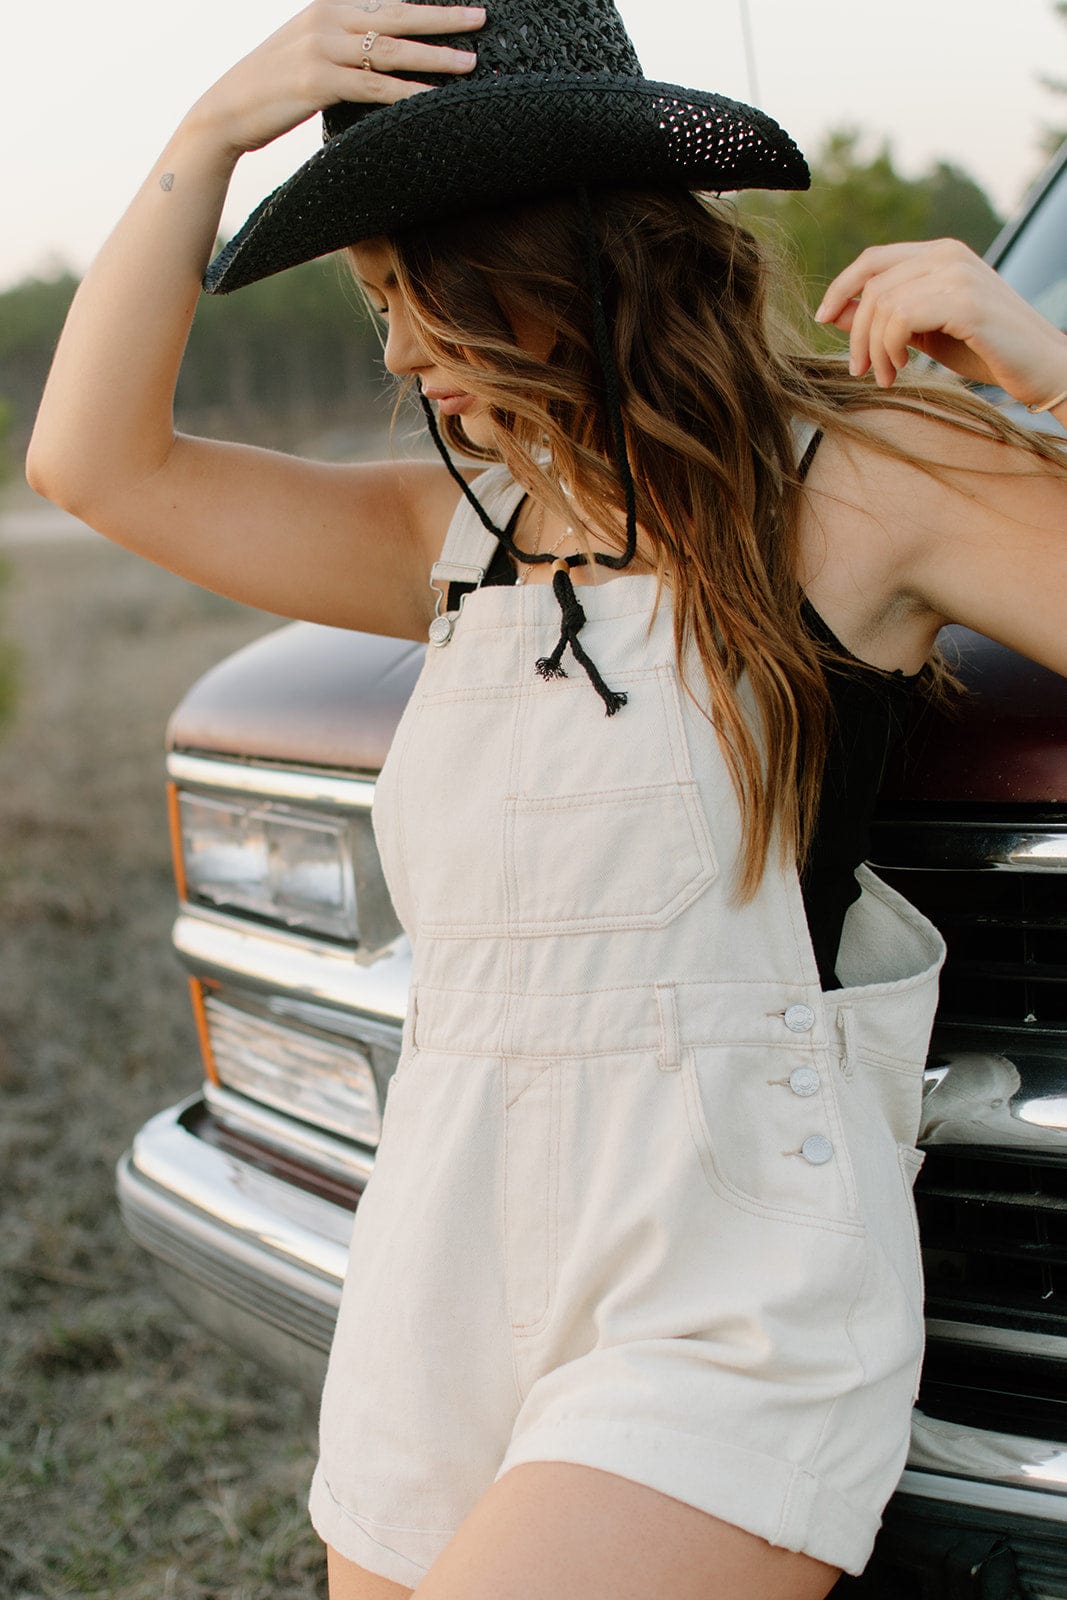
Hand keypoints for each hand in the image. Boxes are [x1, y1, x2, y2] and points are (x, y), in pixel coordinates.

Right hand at [187, 1, 484, 157]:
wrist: (226, 110)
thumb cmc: (273, 86)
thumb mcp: (309, 50)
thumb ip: (344, 44)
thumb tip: (381, 52)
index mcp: (329, 5)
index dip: (424, 0)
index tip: (460, 2)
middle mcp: (328, 18)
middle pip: (398, 13)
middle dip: (443, 16)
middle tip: (481, 17)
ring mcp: (323, 48)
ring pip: (391, 49)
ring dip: (435, 55)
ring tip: (470, 61)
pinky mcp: (319, 81)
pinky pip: (375, 87)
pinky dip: (408, 92)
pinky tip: (434, 98)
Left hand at [814, 239, 1066, 410]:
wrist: (1044, 367)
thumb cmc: (987, 351)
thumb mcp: (926, 332)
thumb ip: (886, 317)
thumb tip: (834, 312)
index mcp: (941, 254)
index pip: (873, 260)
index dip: (841, 288)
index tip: (823, 319)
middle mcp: (949, 254)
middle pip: (871, 284)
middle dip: (856, 332)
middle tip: (860, 369)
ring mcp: (959, 274)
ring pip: (882, 304)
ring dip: (874, 348)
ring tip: (888, 374)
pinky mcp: (966, 302)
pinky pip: (901, 319)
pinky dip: (891, 348)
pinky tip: (905, 367)